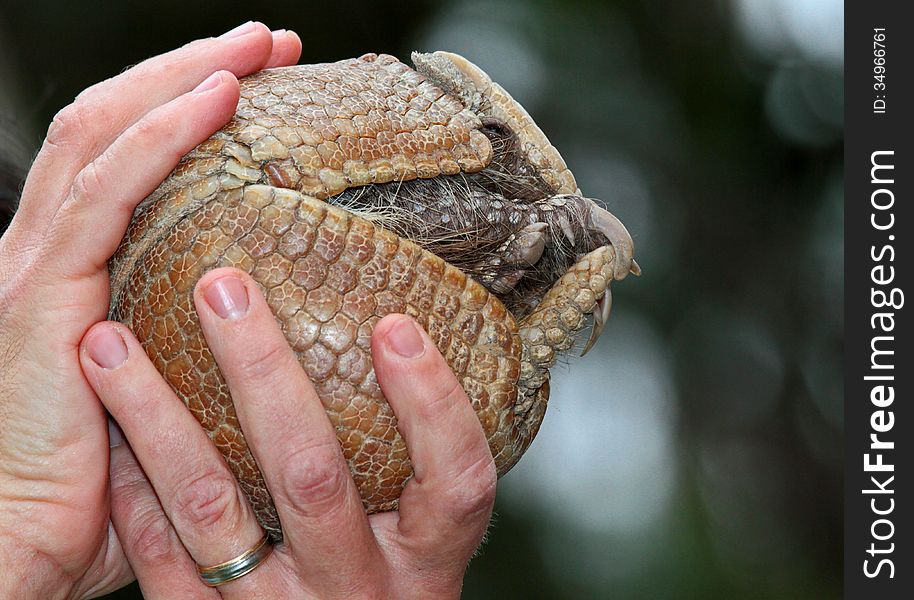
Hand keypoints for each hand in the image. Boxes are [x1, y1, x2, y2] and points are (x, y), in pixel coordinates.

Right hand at [0, 23, 301, 598]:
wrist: (22, 546)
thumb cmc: (105, 488)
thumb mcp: (169, 396)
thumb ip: (206, 348)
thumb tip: (292, 325)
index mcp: (80, 270)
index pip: (129, 159)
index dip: (188, 109)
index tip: (264, 83)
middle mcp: (52, 250)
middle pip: (116, 126)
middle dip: (192, 70)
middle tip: (268, 45)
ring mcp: (39, 263)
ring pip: (107, 134)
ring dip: (184, 78)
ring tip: (254, 48)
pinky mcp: (42, 290)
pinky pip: (107, 189)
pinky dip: (161, 133)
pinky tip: (217, 100)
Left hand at [80, 269, 496, 598]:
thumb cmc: (387, 583)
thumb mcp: (422, 538)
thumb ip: (419, 465)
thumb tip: (405, 336)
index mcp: (427, 559)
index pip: (454, 479)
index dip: (431, 403)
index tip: (394, 324)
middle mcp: (358, 588)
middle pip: (311, 475)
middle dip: (262, 370)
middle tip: (223, 288)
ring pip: (211, 510)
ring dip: (157, 416)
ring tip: (114, 341)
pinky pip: (162, 560)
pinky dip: (134, 488)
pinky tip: (112, 425)